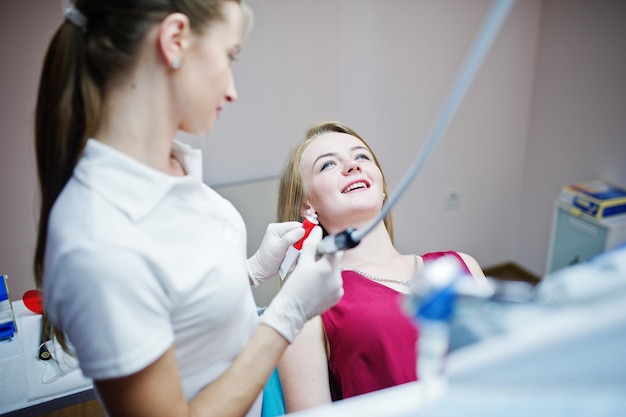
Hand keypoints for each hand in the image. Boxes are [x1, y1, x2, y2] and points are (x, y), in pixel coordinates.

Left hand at [247, 222, 304, 286]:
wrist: (261, 271)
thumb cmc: (265, 260)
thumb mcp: (278, 248)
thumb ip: (289, 239)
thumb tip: (301, 231)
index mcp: (277, 228)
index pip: (296, 225)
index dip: (304, 232)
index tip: (307, 240)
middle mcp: (281, 232)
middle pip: (299, 234)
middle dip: (299, 245)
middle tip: (294, 252)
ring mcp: (284, 240)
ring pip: (299, 243)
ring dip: (296, 252)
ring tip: (289, 258)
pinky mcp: (287, 247)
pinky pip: (296, 250)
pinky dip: (295, 256)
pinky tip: (289, 260)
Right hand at [259, 227, 343, 342]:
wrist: (291, 310)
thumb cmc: (294, 287)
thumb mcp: (302, 262)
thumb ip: (311, 244)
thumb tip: (317, 230)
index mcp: (328, 267)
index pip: (336, 248)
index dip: (329, 244)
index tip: (324, 245)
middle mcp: (337, 278)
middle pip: (336, 261)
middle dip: (327, 258)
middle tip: (314, 262)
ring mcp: (338, 289)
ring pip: (335, 272)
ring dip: (327, 270)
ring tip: (313, 276)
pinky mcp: (337, 297)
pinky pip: (335, 284)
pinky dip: (328, 282)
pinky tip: (317, 285)